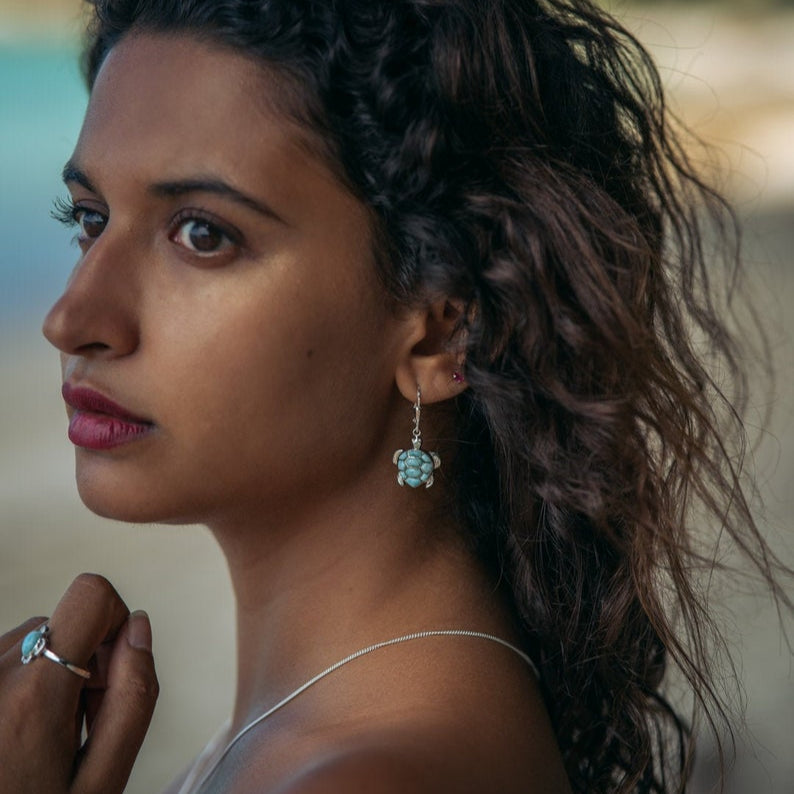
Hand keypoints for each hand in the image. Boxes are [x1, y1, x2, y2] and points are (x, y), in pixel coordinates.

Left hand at [0, 574, 157, 793]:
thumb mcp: (101, 782)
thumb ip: (133, 697)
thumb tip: (139, 628)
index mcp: (33, 695)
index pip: (91, 595)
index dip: (116, 621)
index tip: (112, 670)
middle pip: (67, 624)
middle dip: (88, 664)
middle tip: (79, 725)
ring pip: (36, 640)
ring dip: (53, 675)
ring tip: (45, 736)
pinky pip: (6, 657)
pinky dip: (23, 684)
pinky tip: (19, 734)